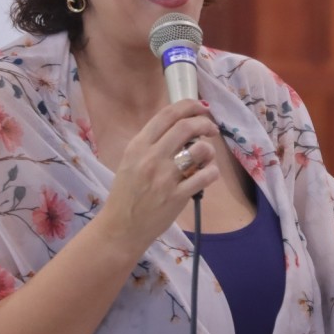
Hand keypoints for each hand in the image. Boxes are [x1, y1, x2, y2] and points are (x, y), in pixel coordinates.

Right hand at [100, 99, 220, 251]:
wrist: (121, 227)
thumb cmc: (126, 193)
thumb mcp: (130, 161)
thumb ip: (151, 143)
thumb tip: (180, 126)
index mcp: (138, 146)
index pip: (167, 115)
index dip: (188, 106)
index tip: (200, 108)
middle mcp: (151, 158)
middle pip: (186, 127)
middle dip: (204, 123)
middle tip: (211, 129)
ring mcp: (165, 178)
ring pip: (199, 150)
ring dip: (209, 150)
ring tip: (206, 157)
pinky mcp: (177, 196)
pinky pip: (205, 176)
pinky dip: (212, 172)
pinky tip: (208, 174)